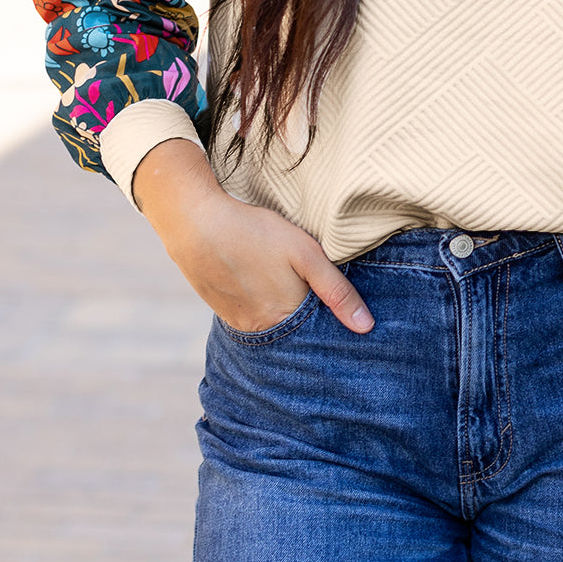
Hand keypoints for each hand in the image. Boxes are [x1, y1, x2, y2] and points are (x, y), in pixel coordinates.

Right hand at [132, 138, 374, 333]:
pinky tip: (267, 289)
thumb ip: (337, 291)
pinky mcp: (223, 311)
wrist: (195, 224)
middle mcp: (261, 330)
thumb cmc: (254, 233)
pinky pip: (253, 319)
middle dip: (310, 325)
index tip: (346, 321)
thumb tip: (367, 327)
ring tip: (292, 294)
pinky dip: (265, 310)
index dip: (333, 326)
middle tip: (317, 299)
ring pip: (274, 328)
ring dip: (286, 317)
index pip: (318, 338)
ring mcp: (239, 323)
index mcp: (285, 320)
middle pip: (296, 337)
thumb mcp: (305, 254)